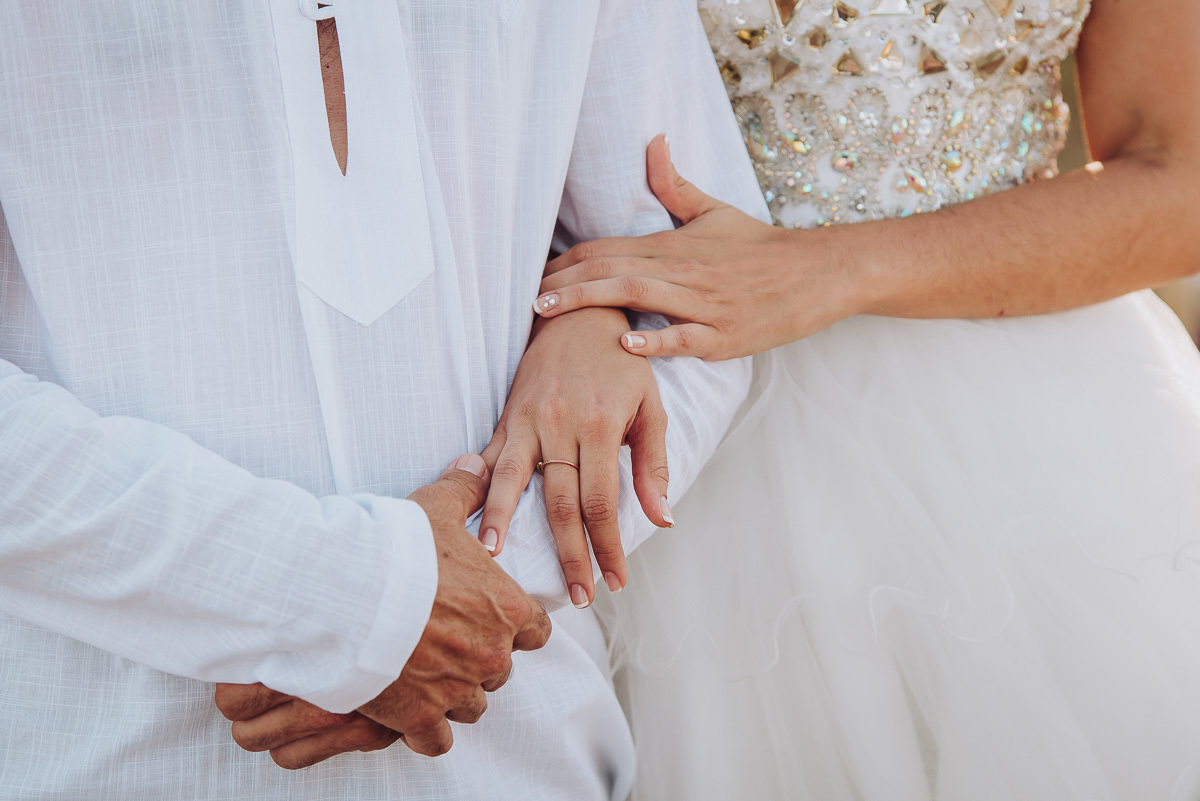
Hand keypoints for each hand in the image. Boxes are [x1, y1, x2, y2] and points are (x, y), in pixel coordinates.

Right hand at [216, 454, 551, 764]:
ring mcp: (458, 692)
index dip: (516, 625)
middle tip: (448, 642)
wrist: (347, 597)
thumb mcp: (435, 509)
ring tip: (427, 673)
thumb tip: (475, 462)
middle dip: (479, 658)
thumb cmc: (397, 551)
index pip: (536, 630)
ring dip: (456, 693)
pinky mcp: (421, 719)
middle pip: (501, 669)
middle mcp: (491, 656)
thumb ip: (464, 489)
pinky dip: (426, 731)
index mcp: (506, 610)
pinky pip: (437, 741)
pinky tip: (411, 713)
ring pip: (473, 706)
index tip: (494, 619)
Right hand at [477, 308, 672, 608]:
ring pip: (512, 482)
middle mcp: (561, 425)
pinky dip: (479, 492)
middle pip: (560, 504)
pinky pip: (490, 460)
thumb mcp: (651, 408)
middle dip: (569, 555)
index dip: (607, 546)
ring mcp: (528, 420)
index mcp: (602, 426)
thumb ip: (653, 466)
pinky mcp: (506, 417)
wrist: (580, 314)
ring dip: (504, 525)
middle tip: (576, 597)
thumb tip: (663, 520)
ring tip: (497, 563)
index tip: (614, 581)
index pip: (602, 501)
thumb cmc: (623, 365)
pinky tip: (469, 519)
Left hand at [533, 135, 865, 360]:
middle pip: (612, 270)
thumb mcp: (714, 211)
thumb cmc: (760, 247)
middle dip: (563, 284)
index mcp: (673, 244)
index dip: (567, 261)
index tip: (534, 275)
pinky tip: (625, 341)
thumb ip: (674, 184)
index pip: (608, 248)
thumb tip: (653, 140)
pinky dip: (656, 339)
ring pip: (638, 296)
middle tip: (524, 300)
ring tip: (549, 315)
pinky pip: (686, 337)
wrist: (818, 272)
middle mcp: (684, 271)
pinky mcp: (726, 336)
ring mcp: (704, 304)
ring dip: (589, 304)